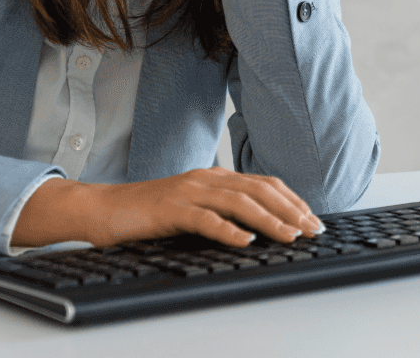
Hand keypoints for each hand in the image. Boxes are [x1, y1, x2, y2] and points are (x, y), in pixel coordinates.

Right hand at [13, 167, 323, 249]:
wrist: (107, 208)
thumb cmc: (151, 213)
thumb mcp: (194, 206)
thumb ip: (222, 209)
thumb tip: (258, 227)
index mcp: (216, 177)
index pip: (263, 184)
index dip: (291, 200)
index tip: (312, 219)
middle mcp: (207, 178)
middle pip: (258, 191)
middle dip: (290, 210)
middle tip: (312, 230)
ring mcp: (189, 191)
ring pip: (238, 202)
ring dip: (268, 220)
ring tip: (289, 236)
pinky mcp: (171, 209)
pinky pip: (205, 219)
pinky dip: (228, 230)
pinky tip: (245, 241)